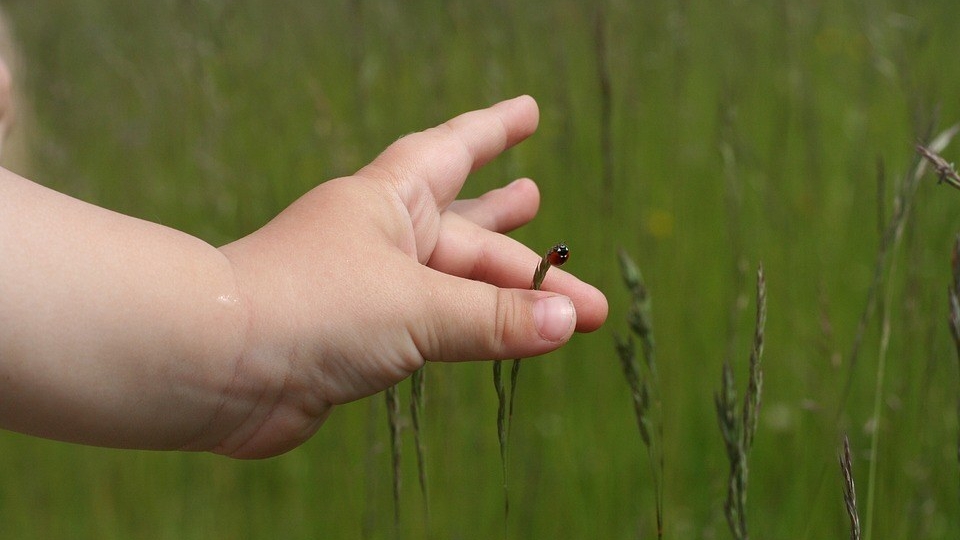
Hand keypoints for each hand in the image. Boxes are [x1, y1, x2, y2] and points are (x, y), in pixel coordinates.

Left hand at [216, 95, 607, 456]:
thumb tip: (567, 321)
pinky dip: (468, 334)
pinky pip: (431, 331)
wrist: (216, 366)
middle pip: (469, 236)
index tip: (529, 112)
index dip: (494, 130)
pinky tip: (487, 336)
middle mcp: (379, 239)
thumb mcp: (416, 304)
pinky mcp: (358, 342)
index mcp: (388, 201)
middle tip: (566, 245)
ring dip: (499, 287)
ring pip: (453, 285)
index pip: (453, 151)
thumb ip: (494, 316)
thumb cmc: (311, 306)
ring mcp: (368, 291)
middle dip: (523, 250)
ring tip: (541, 282)